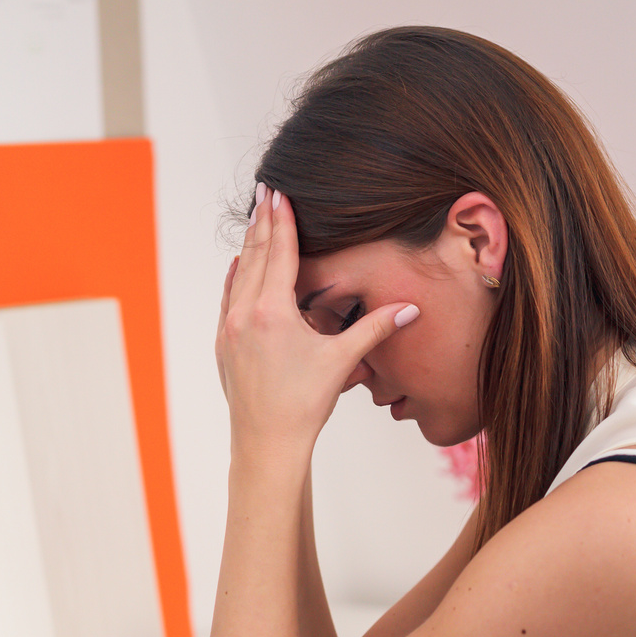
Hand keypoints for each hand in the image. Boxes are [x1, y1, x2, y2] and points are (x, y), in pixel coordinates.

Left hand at [215, 184, 416, 459]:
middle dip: (262, 223)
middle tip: (265, 192)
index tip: (279, 192)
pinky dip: (235, 279)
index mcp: (271, 311)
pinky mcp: (223, 347)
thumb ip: (375, 328)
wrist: (266, 444)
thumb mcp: (342, 361)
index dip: (282, 220)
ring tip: (255, 222)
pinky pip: (227, 301)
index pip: (278, 253)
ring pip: (238, 277)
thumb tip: (412, 309)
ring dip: (248, 248)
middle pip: (253, 257)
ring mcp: (228, 331)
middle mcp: (243, 315)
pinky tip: (236, 269)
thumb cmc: (303, 405)